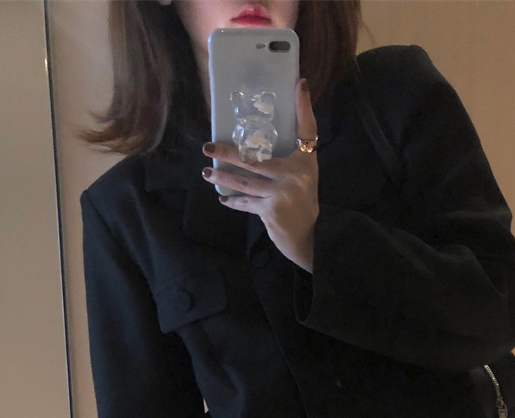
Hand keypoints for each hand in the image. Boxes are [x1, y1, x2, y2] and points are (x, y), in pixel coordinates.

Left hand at [201, 78, 317, 271]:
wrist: (307, 237)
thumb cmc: (304, 200)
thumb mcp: (306, 172)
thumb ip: (298, 146)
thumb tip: (288, 115)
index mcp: (304, 163)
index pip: (306, 130)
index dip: (303, 107)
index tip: (299, 84)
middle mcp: (294, 177)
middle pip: (256, 160)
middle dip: (228, 154)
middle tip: (208, 147)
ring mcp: (280, 195)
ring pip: (245, 182)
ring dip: (223, 178)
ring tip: (206, 173)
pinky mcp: (270, 212)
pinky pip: (246, 203)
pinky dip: (234, 201)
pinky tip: (222, 198)